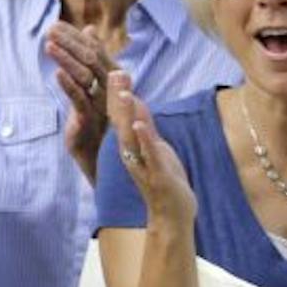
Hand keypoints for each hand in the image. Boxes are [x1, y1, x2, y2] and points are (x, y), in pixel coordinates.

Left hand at [45, 22, 112, 182]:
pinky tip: (57, 73)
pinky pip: (81, 101)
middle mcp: (111, 89)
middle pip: (91, 60)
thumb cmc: (96, 121)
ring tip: (49, 45)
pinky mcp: (91, 121)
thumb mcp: (92, 88)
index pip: (94, 52)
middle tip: (50, 29)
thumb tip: (89, 29)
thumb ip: (91, 60)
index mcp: (111, 80)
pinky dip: (70, 85)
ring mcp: (102, 105)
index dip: (76, 37)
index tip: (55, 24)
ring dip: (67, 59)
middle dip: (71, 43)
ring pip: (86, 77)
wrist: (102, 161)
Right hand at [107, 70, 194, 222]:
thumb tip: (137, 102)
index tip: (115, 69)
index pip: (120, 116)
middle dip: (118, 97)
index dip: (117, 93)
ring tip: (123, 93)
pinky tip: (139, 124)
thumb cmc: (164, 181)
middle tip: (115, 71)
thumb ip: (146, 126)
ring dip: (127, 114)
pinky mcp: (156, 176)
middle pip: (121, 121)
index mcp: (130, 146)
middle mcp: (130, 154)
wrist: (171, 217)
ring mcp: (142, 165)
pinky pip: (149, 155)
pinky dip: (144, 139)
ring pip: (131, 136)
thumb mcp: (155, 147)